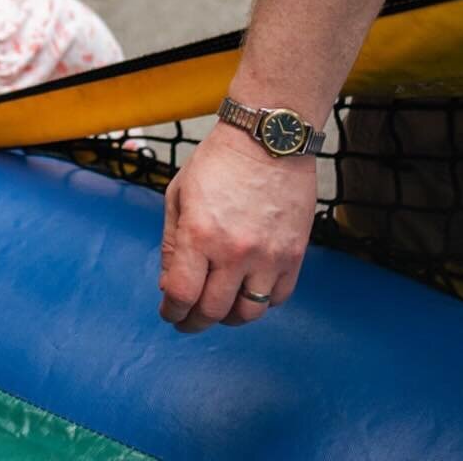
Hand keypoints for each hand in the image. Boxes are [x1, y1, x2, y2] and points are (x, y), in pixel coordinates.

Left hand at [158, 122, 316, 331]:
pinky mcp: (294, 257)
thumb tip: (168, 286)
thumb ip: (171, 244)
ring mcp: (268, 258)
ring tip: (216, 310)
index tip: (169, 313)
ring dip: (228, 318)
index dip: (172, 311)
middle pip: (213, 311)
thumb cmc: (216, 162)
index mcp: (199, 234)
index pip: (182, 293)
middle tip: (187, 321)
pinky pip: (277, 299)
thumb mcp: (178, 195)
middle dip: (194, 321)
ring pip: (248, 313)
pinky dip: (260, 304)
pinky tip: (246, 293)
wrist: (266, 141)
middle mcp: (234, 252)